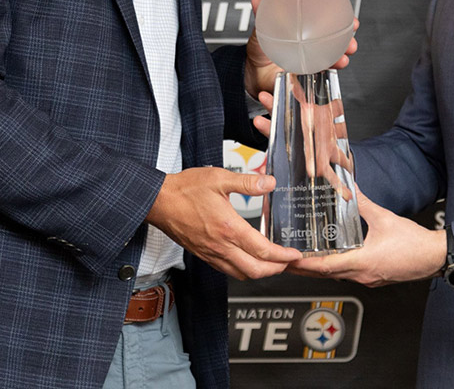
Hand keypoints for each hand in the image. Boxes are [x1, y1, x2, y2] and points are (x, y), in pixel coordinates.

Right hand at [146, 167, 301, 279]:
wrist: (159, 202)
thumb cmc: (185, 190)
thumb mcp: (219, 178)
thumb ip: (247, 182)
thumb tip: (269, 183)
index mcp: (228, 228)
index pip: (263, 250)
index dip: (283, 256)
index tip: (295, 255)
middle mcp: (221, 246)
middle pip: (256, 270)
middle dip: (277, 269)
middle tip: (288, 262)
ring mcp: (211, 253)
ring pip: (242, 274)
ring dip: (261, 272)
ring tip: (272, 264)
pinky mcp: (204, 255)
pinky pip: (228, 271)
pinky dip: (243, 270)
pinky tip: (248, 260)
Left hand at [244, 0, 358, 108]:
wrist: (252, 73)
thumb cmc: (259, 50)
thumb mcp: (260, 30)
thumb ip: (261, 14)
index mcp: (306, 32)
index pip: (329, 25)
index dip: (344, 23)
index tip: (354, 23)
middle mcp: (312, 46)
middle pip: (337, 43)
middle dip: (349, 43)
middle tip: (352, 42)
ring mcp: (311, 62)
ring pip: (333, 60)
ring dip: (341, 60)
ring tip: (343, 60)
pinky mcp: (306, 78)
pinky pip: (320, 76)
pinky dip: (326, 74)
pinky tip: (328, 72)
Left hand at [288, 190, 445, 286]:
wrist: (434, 257)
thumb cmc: (415, 244)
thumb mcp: (385, 218)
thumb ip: (364, 204)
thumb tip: (350, 189)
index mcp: (363, 262)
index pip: (325, 266)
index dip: (304, 263)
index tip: (288, 259)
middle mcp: (362, 275)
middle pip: (325, 275)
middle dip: (304, 268)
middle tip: (285, 259)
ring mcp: (368, 278)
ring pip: (336, 276)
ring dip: (319, 269)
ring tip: (302, 259)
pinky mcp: (374, 277)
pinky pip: (348, 275)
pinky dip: (334, 268)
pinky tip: (331, 259)